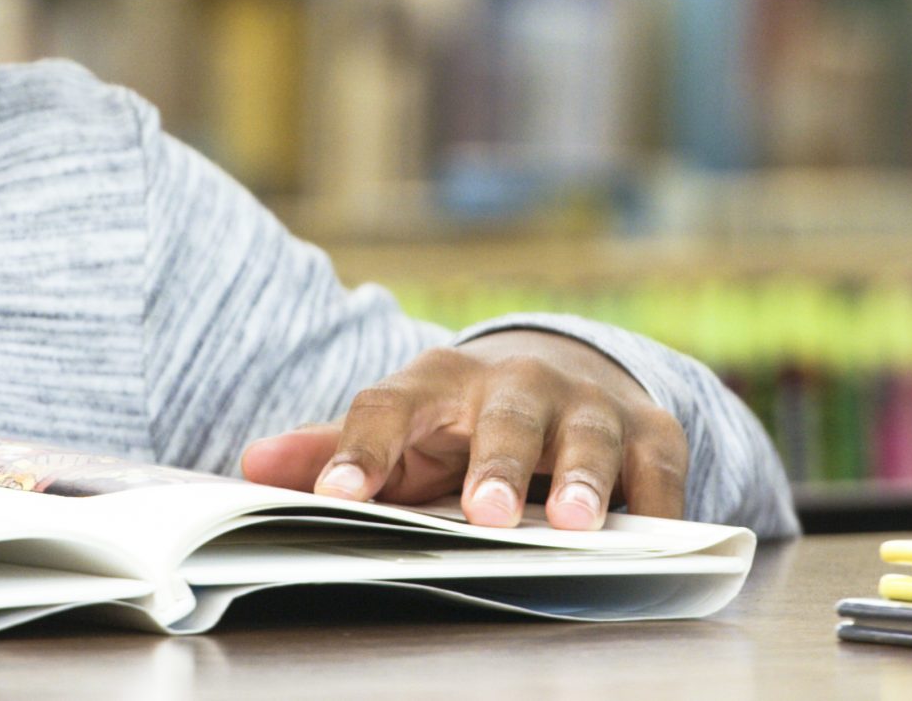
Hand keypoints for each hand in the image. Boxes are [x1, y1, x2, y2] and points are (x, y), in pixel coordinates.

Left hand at [238, 331, 688, 530]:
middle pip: (504, 417)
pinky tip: (657, 538)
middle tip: (487, 515)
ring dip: (583, 479)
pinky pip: (659, 470)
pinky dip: (658, 503)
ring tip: (576, 523)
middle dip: (498, 465)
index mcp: (438, 382)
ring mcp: (588, 405)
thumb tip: (252, 467)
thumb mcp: (399, 429)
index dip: (361, 449)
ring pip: (587, 437)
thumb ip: (333, 449)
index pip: (390, 405)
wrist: (560, 373)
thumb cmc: (460, 420)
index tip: (337, 495)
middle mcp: (517, 383)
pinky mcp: (651, 432)